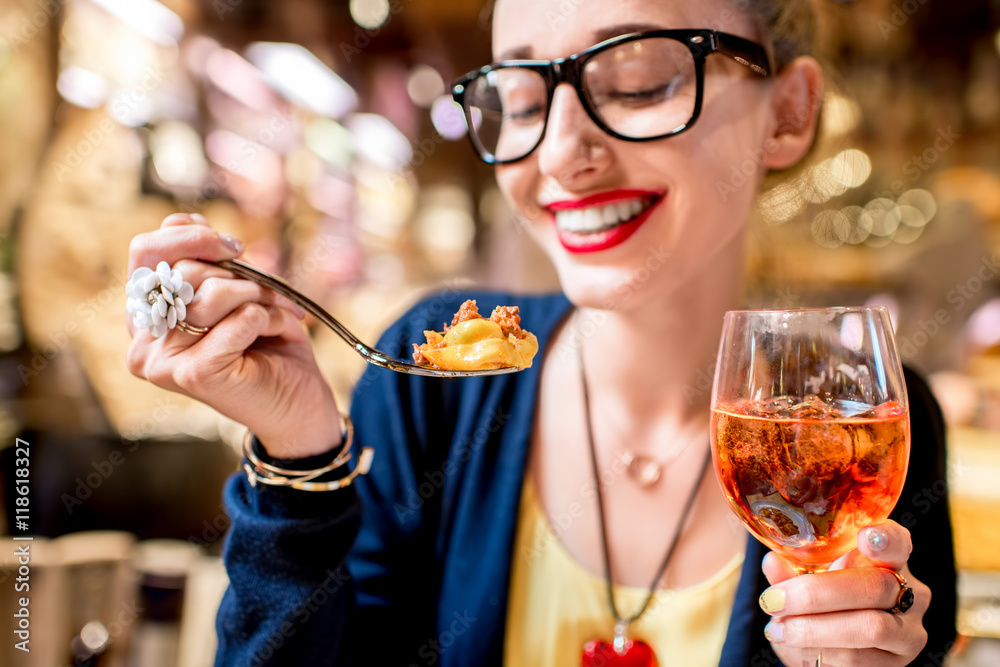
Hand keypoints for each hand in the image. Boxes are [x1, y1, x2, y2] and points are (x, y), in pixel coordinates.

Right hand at [126, 213, 341, 457]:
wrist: (298, 407)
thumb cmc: (268, 346)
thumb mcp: (236, 290)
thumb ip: (204, 260)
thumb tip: (185, 222)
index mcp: (146, 315)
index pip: (144, 251)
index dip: (190, 236)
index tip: (234, 246)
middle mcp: (143, 339)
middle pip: (184, 270)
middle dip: (241, 273)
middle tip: (273, 292)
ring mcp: (162, 361)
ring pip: (211, 294)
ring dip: (260, 296)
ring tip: (279, 315)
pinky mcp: (192, 375)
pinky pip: (237, 319)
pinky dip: (267, 318)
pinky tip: (276, 335)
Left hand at [759, 521, 930, 665]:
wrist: (832, 650)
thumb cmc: (823, 604)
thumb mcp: (806, 582)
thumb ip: (791, 572)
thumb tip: (773, 562)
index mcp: (889, 559)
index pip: (897, 542)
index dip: (885, 539)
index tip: (865, 536)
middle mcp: (910, 594)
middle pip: (875, 586)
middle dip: (817, 593)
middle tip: (774, 601)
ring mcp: (908, 632)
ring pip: (868, 628)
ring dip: (813, 630)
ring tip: (778, 629)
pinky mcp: (897, 665)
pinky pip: (860, 660)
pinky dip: (821, 653)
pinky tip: (797, 648)